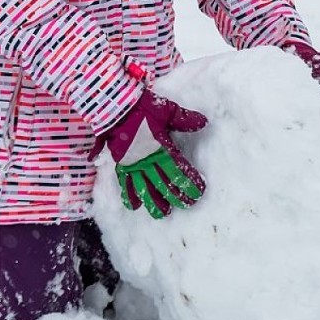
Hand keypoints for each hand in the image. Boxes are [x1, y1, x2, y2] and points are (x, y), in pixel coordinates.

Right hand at [95, 69, 207, 218]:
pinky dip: (129, 195)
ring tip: (164, 213)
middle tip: (188, 205)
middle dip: (177, 196)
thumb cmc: (142, 107)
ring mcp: (133, 164)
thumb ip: (184, 119)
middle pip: (164, 183)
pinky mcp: (120, 163)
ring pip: (145, 188)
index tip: (198, 191)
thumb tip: (203, 122)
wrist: (115, 106)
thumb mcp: (166, 109)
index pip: (178, 170)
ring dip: (155, 202)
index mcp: (161, 147)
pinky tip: (135, 206)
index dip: (189, 182)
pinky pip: (124, 183)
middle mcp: (147, 159)